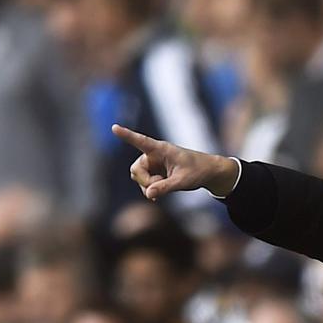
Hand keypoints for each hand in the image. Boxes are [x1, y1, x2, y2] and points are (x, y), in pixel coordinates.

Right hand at [111, 124, 238, 199]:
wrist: (207, 172)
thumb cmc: (198, 171)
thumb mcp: (183, 181)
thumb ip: (165, 187)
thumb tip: (148, 194)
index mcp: (162, 149)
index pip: (141, 141)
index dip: (127, 135)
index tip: (115, 127)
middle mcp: (154, 155)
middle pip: (136, 169)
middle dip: (144, 181)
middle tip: (158, 187)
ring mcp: (153, 164)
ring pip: (138, 177)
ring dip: (148, 186)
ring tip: (164, 188)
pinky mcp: (155, 172)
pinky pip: (144, 183)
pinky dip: (149, 190)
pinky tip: (157, 195)